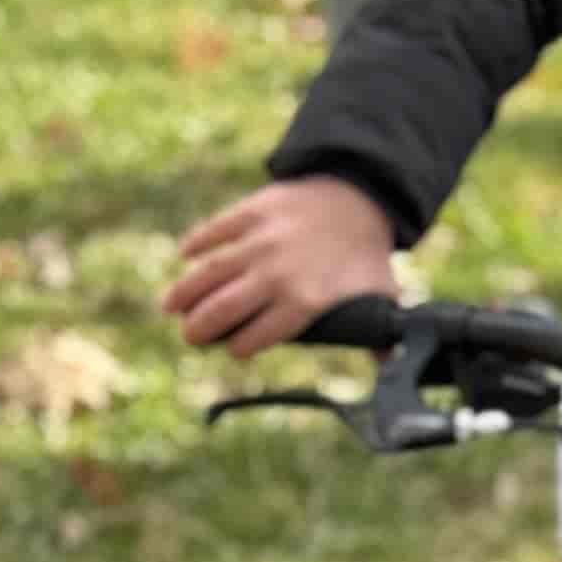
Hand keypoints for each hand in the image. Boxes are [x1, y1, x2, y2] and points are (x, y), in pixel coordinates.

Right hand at [165, 175, 399, 357]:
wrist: (362, 195)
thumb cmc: (367, 253)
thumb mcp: (381, 295)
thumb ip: (379, 335)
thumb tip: (392, 366)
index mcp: (306, 300)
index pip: (259, 335)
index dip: (241, 347)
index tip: (232, 350)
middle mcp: (278, 273)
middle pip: (226, 308)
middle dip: (200, 328)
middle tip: (190, 337)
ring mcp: (261, 240)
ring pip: (212, 271)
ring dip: (185, 291)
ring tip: (169, 307)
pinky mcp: (253, 211)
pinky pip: (216, 229)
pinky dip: (197, 242)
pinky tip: (183, 255)